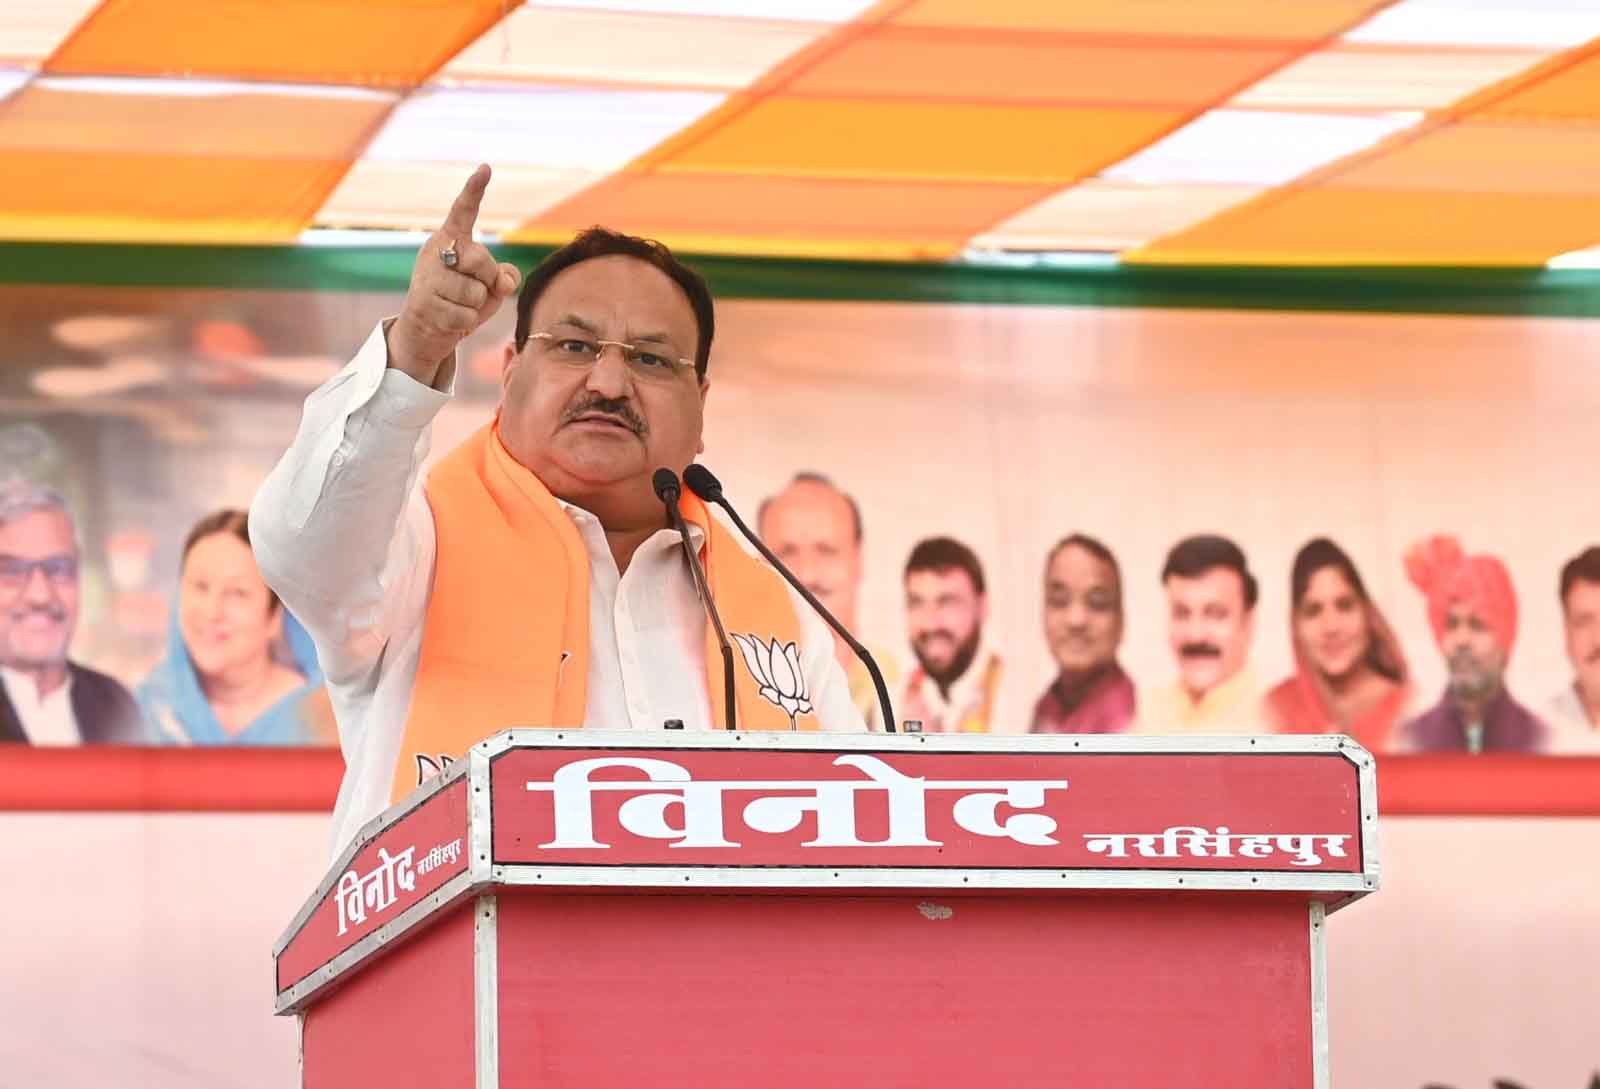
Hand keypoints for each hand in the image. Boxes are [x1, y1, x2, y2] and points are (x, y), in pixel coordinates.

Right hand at [385, 164, 521, 383]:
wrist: (426, 328)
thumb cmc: (462, 298)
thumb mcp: (489, 284)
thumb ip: (504, 276)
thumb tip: (504, 281)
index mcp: (450, 238)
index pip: (463, 211)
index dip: (474, 190)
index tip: (486, 168)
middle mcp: (435, 251)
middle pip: (481, 261)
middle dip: (487, 280)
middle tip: (473, 289)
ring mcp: (426, 277)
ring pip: (475, 293)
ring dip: (475, 305)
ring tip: (458, 304)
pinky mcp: (424, 304)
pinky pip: (466, 315)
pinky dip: (466, 322)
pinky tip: (451, 319)